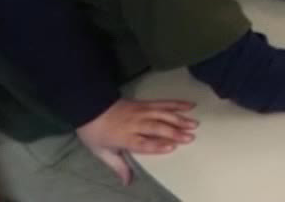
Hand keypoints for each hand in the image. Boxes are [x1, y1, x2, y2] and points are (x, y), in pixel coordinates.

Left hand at [74, 98, 197, 184]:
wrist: (90, 108)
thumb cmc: (96, 133)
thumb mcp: (102, 152)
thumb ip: (118, 166)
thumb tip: (128, 182)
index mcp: (124, 137)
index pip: (143, 142)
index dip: (157, 145)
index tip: (172, 147)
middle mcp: (135, 123)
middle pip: (156, 127)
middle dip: (174, 132)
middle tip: (191, 137)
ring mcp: (141, 111)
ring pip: (163, 114)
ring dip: (179, 118)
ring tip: (194, 124)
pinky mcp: (145, 103)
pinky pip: (163, 102)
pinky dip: (177, 104)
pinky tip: (189, 105)